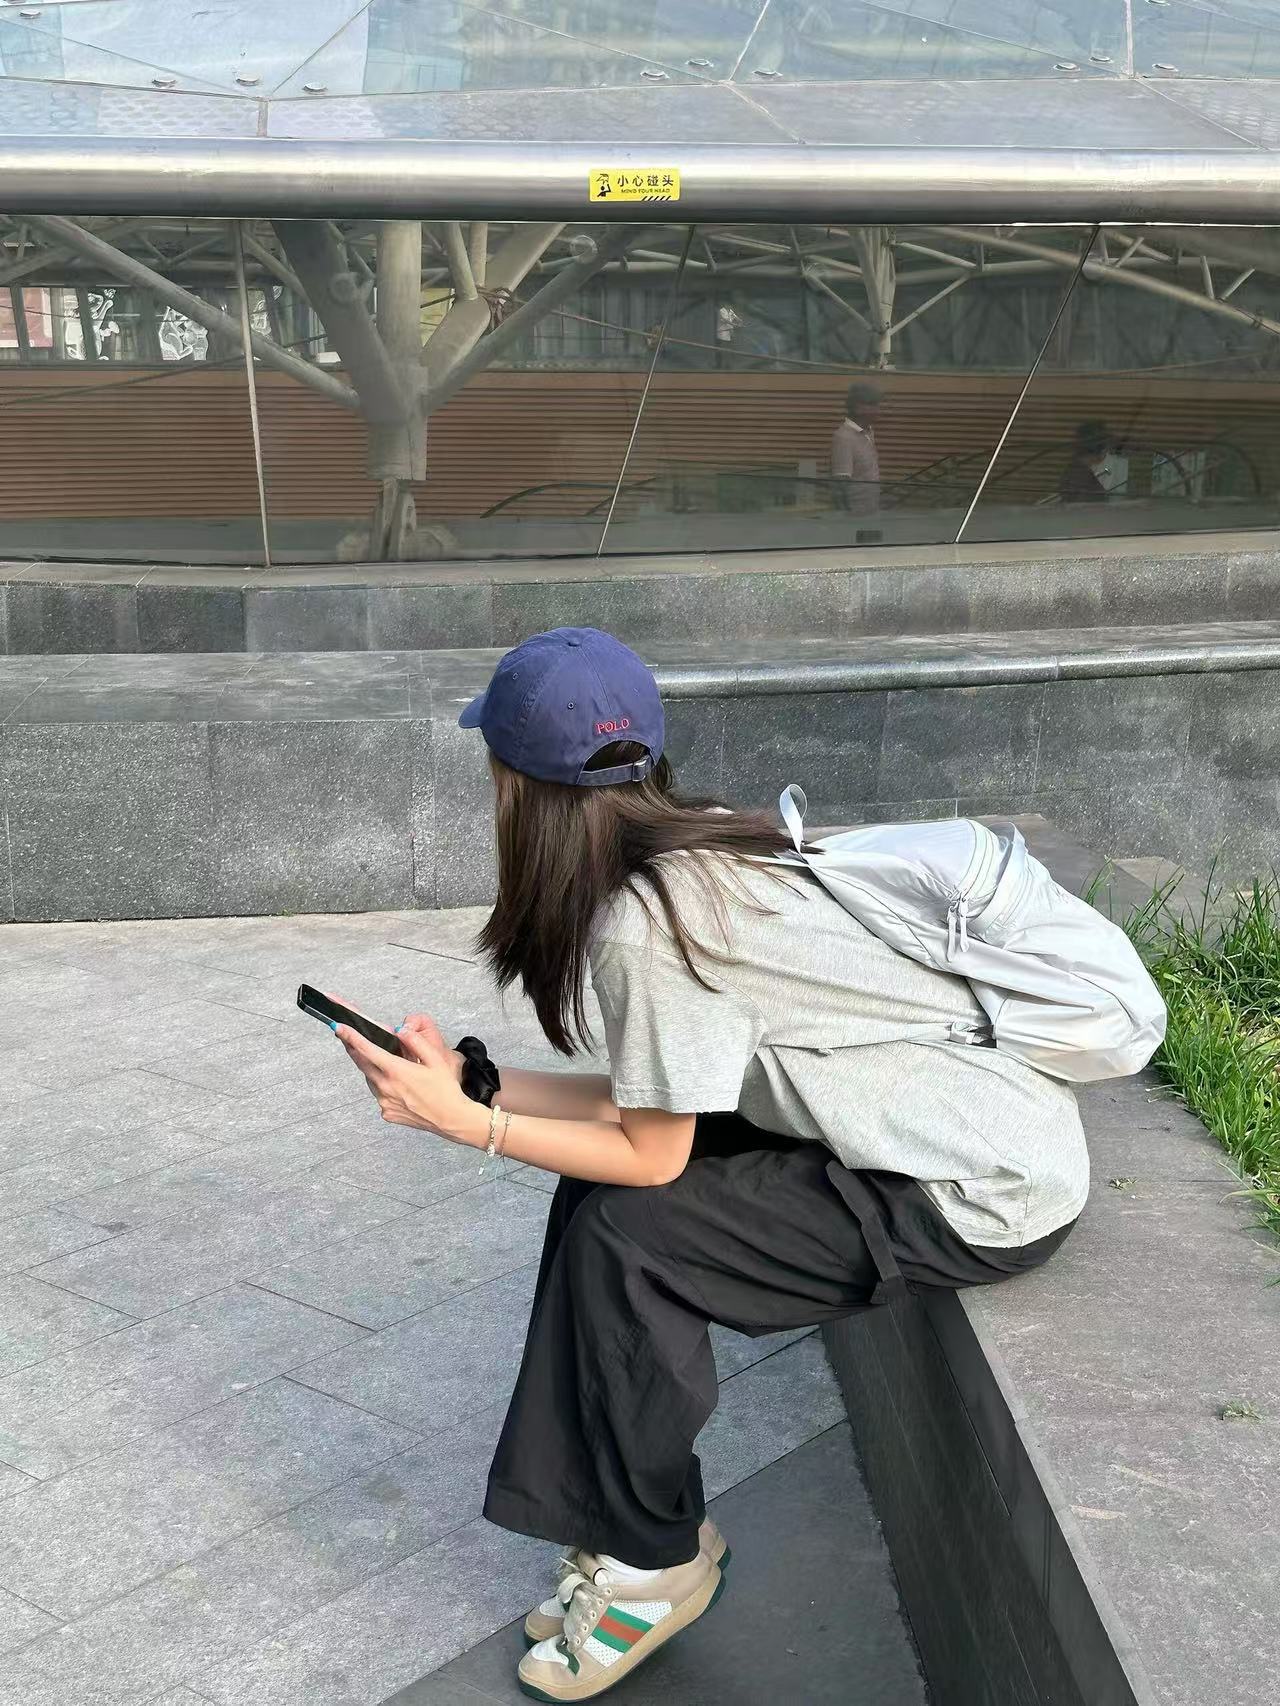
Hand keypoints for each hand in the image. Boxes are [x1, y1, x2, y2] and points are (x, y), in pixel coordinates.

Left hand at [326, 997, 478, 1143]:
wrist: (451, 1119)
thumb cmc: (446, 1090)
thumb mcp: (436, 1059)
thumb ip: (416, 1042)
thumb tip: (400, 1030)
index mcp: (397, 1071)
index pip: (367, 1050)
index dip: (351, 1037)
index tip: (340, 1027)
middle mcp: (386, 1087)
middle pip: (362, 1063)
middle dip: (353, 1048)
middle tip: (346, 1036)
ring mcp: (384, 1102)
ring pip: (370, 1078)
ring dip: (371, 1067)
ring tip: (381, 1060)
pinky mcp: (387, 1112)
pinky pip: (378, 1093)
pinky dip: (382, 1084)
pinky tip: (395, 1083)